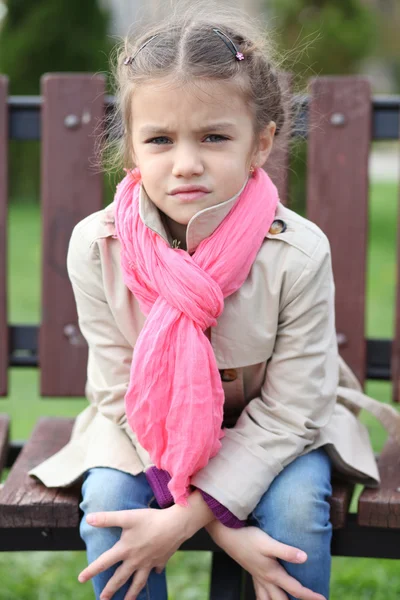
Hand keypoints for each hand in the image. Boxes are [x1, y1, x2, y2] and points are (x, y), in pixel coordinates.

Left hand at [77, 506, 186, 599]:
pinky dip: (154, 573)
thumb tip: (88, 518)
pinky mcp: (161, 560)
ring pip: (138, 582)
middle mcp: (136, 560)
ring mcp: (149, 562)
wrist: (176, 525)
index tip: (81, 579)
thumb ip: (107, 518)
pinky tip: (155, 574)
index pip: (103, 562)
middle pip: (120, 578)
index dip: (91, 571)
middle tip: (102, 599)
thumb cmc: (150, 520)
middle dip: (110, 590)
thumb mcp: (127, 516)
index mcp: (125, 550)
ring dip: (131, 593)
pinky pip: (156, 570)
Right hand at [206, 522, 325, 599]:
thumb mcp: (268, 543)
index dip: (310, 596)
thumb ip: (286, 551)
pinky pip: (261, 594)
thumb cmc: (248, 537)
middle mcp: (265, 580)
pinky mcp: (252, 572)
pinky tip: (269, 597)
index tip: (324, 599)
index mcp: (272, 574)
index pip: (295, 589)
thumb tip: (305, 558)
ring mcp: (257, 578)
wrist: (227, 535)